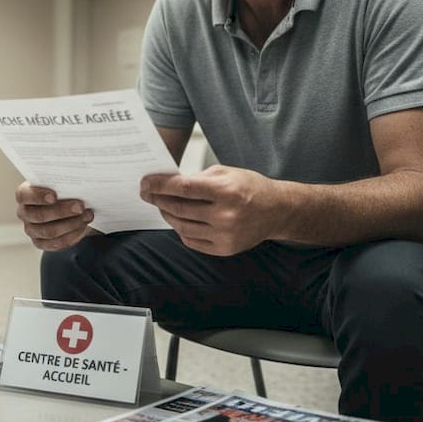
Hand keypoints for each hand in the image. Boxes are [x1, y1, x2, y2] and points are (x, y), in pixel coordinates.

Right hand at [15, 181, 95, 251]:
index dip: (38, 196)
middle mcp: (24, 213)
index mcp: (24, 194)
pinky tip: (83, 226)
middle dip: (62, 211)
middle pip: (39, 216)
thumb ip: (63, 181)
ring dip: (71, 224)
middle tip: (80, 206)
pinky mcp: (41, 242)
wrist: (67, 203)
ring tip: (87, 215)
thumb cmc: (62, 188)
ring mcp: (32, 230)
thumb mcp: (60, 181)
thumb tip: (79, 181)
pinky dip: (72, 235)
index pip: (24, 195)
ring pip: (49, 231)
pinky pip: (56, 243)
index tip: (54, 196)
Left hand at [140, 165, 283, 255]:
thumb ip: (198, 178)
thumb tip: (169, 184)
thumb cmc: (250, 187)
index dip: (160, 185)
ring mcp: (225, 235)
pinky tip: (179, 220)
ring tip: (163, 206)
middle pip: (179, 208)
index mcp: (226, 191)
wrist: (277, 211)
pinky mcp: (224, 249)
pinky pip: (191, 241)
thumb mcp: (226, 172)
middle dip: (159, 200)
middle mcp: (225, 215)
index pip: (183, 188)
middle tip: (148, 194)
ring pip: (182, 226)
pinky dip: (181, 230)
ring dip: (168, 215)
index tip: (145, 183)